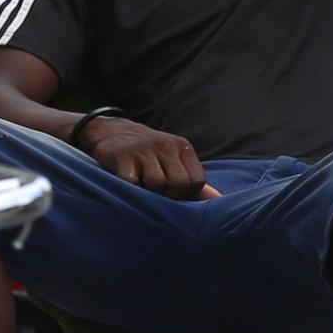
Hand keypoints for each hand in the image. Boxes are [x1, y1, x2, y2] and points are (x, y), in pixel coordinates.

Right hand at [76, 114, 213, 198]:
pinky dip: (130, 189)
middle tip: (158, 195)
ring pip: (156, 184)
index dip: (187, 195)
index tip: (174, 195)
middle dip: (169, 197)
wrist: (113, 132)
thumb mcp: (175, 160)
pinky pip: (131, 183)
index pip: (197, 181)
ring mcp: (142, 150)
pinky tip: (127, 184)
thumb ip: (195, 180)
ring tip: (142, 187)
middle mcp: (164, 145)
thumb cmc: (150, 154)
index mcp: (182, 147)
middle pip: (179, 184)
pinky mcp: (121, 156)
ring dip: (149, 193)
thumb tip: (219, 200)